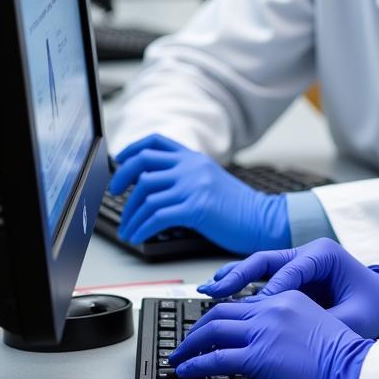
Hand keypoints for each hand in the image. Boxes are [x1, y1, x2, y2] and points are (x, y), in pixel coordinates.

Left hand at [109, 134, 289, 253]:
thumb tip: (152, 186)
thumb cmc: (238, 207)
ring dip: (129, 215)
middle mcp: (192, 167)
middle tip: (114, 195)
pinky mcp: (196, 207)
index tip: (119, 164)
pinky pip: (156, 216)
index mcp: (195, 158)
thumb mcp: (211, 180)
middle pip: (143, 163)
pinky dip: (141, 227)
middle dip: (121, 179)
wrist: (264, 219)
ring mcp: (194, 185)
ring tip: (127, 230)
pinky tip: (138, 236)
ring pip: (145, 194)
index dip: (131, 150)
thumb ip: (187, 176)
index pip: (155, 142)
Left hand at [169, 290, 372, 378]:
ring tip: (178, 357)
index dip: (221, 317)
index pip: (244, 304)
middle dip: (197, 328)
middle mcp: (272, 308)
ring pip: (212, 331)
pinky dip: (195, 365)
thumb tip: (268, 341)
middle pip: (221, 312)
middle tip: (185, 342)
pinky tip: (186, 372)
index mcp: (287, 298)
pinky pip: (215, 358)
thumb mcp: (313, 327)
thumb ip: (288, 325)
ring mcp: (264, 331)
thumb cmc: (341, 356)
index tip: (209, 329)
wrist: (352, 368)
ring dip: (189, 345)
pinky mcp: (259, 356)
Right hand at [198, 238, 378, 338]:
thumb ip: (329, 326)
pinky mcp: (289, 276)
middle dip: (239, 275)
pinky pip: (260, 277)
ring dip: (233, 277)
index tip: (256, 310)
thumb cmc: (374, 308)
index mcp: (325, 255)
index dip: (272, 291)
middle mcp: (307, 254)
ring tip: (209, 289)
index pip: (292, 270)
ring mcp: (296, 263)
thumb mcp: (357, 319)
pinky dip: (240, 284)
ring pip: (258, 266)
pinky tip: (219, 294)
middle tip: (216, 290)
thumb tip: (304, 342)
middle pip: (266, 260)